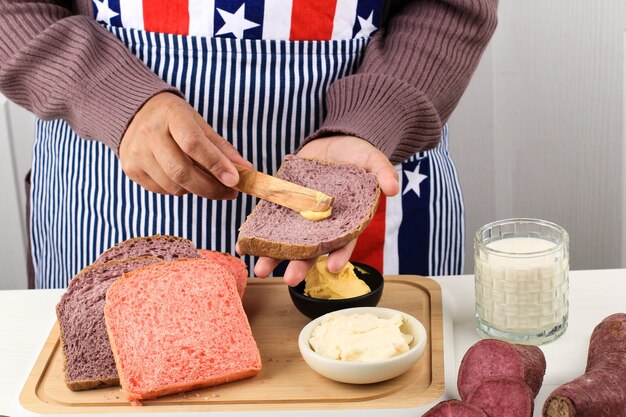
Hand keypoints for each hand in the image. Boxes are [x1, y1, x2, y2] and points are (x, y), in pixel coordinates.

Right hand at [119, 92, 251, 199]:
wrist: (134, 112)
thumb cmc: (174, 119)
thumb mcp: (199, 123)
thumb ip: (221, 147)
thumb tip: (246, 170)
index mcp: (171, 115)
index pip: (194, 143)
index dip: (216, 164)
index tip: (235, 180)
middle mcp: (149, 133)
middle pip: (182, 172)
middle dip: (211, 188)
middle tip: (230, 193)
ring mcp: (136, 153)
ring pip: (173, 186)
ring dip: (196, 190)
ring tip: (207, 182)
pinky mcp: (131, 169)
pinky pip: (161, 190)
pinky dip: (179, 189)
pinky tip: (184, 179)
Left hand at [252, 135, 399, 285]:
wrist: (334, 142)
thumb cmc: (358, 155)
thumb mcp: (374, 160)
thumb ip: (382, 172)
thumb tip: (392, 188)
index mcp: (347, 220)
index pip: (344, 242)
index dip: (339, 256)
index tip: (332, 268)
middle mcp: (323, 224)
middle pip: (312, 249)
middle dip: (300, 265)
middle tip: (289, 279)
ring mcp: (302, 215)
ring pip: (288, 241)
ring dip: (274, 256)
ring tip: (260, 269)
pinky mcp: (284, 203)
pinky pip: (270, 221)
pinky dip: (257, 233)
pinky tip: (244, 244)